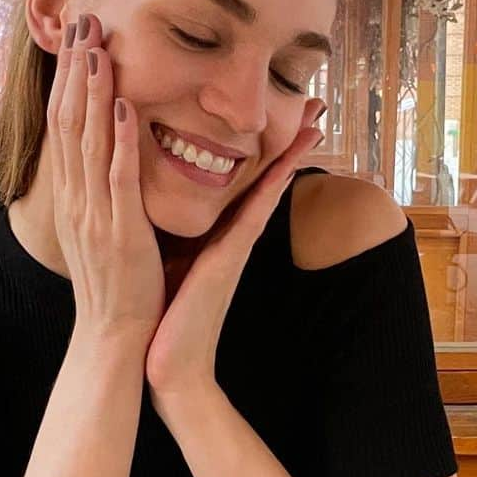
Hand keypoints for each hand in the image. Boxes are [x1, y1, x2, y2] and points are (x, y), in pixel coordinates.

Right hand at [47, 13, 165, 349]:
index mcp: (75, 200)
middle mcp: (78, 201)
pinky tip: (121, 105)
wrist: (115, 338)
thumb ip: (103, 198)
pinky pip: (116, 178)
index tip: (77, 42)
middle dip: (76, 70)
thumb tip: (107, 165)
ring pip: (88, 140)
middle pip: (69, 122)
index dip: (69, 82)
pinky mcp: (120, 232)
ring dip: (93, 89)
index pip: (65, 128)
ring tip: (98, 45)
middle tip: (82, 20)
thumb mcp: (102, 235)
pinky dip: (117, 140)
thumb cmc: (118, 290)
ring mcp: (96, 215)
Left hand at [145, 99, 326, 410]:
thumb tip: (162, 210)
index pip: (244, 185)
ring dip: (290, 156)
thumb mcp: (171, 264)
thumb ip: (176, 237)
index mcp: (218, 238)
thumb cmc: (167, 318)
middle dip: (289, 145)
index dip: (264, 152)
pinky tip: (283, 167)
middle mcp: (233, 240)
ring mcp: (236, 250)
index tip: (281, 121)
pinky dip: (268, 190)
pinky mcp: (229, 263)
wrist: (171, 369)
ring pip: (266, 192)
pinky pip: (251, 218)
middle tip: (314, 107)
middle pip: (266, 181)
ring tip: (311, 122)